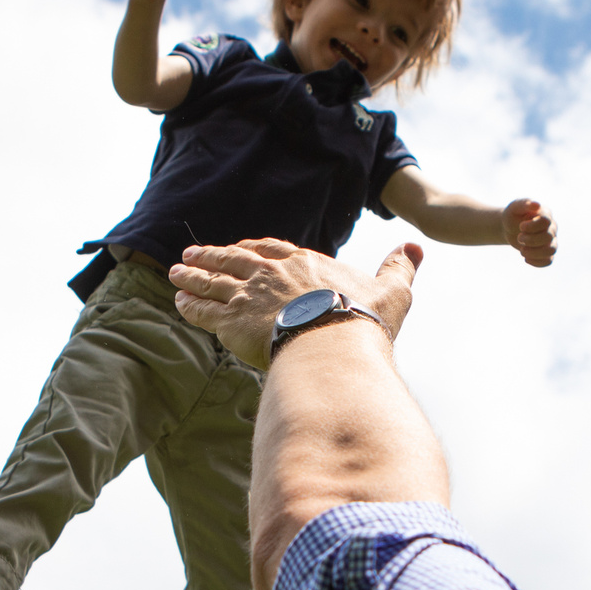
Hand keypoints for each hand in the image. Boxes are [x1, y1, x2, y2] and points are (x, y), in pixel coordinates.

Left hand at [172, 239, 420, 369]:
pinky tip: (179, 303)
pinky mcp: (232, 321)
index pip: (273, 248)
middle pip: (235, 258)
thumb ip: (399, 266)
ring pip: (213, 281)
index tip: (241, 247)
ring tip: (175, 271)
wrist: (335, 343)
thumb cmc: (365, 319)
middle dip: (213, 255)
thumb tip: (416, 246)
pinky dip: (190, 305)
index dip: (255, 248)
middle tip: (192, 253)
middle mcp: (271, 272)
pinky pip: (204, 310)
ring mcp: (249, 295)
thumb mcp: (391, 288)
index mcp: (304, 262)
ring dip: (193, 276)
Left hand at [505, 199, 555, 267]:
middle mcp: (551, 228)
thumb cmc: (514, 215)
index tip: (521, 226)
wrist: (509, 227)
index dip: (532, 226)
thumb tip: (536, 205)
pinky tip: (526, 258)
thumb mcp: (515, 207)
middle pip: (548, 237)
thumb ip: (524, 203)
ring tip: (522, 250)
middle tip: (519, 238)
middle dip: (531, 240)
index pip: (546, 221)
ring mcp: (551, 241)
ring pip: (551, 250)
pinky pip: (549, 261)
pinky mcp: (546, 252)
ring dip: (534, 252)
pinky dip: (537, 262)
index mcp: (546, 214)